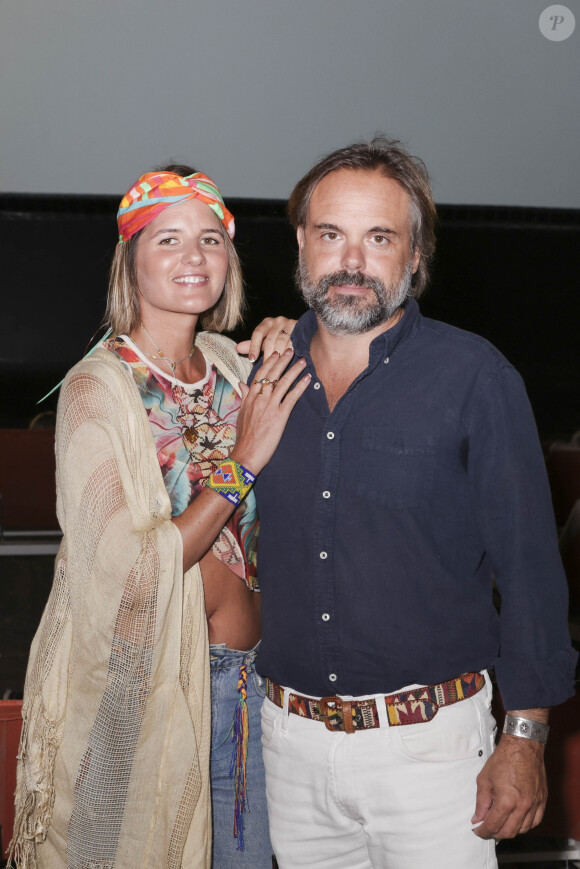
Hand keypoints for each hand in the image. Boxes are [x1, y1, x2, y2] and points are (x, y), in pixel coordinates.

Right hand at [231, 348, 309, 473]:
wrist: (246, 454)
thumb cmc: (244, 437)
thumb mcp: (241, 414)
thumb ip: (244, 397)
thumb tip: (242, 384)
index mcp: (249, 398)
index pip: (259, 375)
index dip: (269, 363)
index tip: (275, 353)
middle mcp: (259, 399)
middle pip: (272, 374)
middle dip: (282, 361)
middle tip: (291, 350)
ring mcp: (269, 406)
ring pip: (283, 383)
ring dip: (294, 370)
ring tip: (302, 361)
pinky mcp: (279, 416)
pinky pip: (291, 397)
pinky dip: (300, 386)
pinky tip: (307, 379)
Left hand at [236, 316, 296, 361]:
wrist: (299, 332)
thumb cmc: (278, 339)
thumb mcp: (265, 342)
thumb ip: (252, 345)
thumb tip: (237, 348)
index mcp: (266, 323)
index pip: (257, 333)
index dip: (254, 346)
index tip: (252, 359)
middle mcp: (277, 321)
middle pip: (270, 339)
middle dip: (268, 354)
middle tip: (266, 368)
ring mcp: (289, 323)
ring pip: (282, 341)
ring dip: (279, 355)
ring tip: (277, 366)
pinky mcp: (299, 328)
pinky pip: (293, 342)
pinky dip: (290, 351)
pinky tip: (289, 360)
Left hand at [472, 735, 546, 838]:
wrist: (523, 746)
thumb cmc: (504, 758)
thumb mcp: (484, 779)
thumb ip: (481, 802)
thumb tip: (478, 818)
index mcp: (506, 800)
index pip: (494, 825)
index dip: (483, 831)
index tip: (478, 830)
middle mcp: (522, 805)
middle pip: (508, 832)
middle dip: (495, 833)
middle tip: (487, 828)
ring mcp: (534, 804)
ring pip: (522, 829)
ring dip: (510, 830)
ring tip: (500, 823)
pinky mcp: (542, 800)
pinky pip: (535, 822)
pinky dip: (525, 825)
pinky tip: (517, 821)